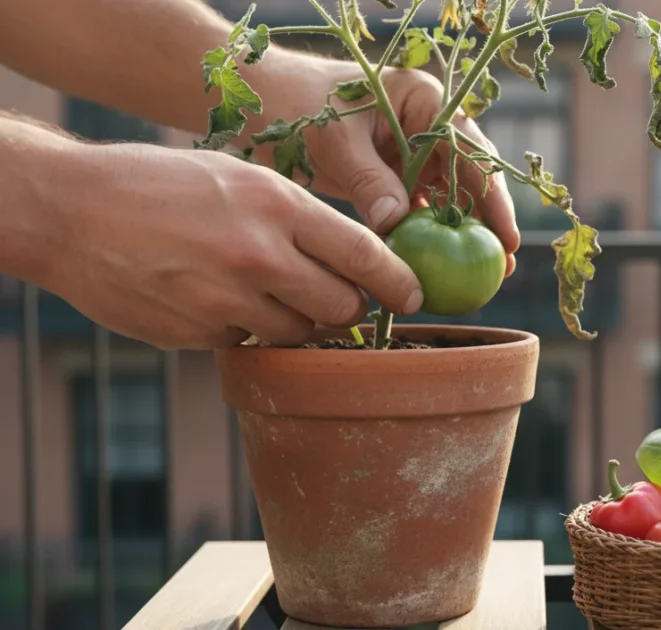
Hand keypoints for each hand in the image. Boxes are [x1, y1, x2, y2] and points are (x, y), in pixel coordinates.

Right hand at [39, 142, 423, 349]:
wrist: (71, 210)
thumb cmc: (161, 185)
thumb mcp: (240, 179)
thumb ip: (297, 219)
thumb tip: (353, 261)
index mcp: (278, 206)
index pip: (365, 255)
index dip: (399, 282)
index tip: (415, 296)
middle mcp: (260, 256)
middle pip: (342, 306)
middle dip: (350, 307)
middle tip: (339, 296)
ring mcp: (227, 301)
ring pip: (299, 333)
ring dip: (297, 320)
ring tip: (264, 289)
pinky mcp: (198, 335)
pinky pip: (249, 344)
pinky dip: (246, 330)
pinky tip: (217, 298)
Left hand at [293, 65, 519, 276]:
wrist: (270, 102)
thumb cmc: (301, 104)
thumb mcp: (335, 138)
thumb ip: (367, 178)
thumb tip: (396, 222)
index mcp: (427, 101)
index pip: (470, 152)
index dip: (492, 196)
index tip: (504, 236)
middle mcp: (431, 126)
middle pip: (471, 178)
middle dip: (489, 221)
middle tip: (503, 264)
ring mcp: (418, 152)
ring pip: (451, 197)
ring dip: (464, 233)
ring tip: (483, 275)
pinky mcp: (399, 176)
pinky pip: (423, 209)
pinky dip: (431, 236)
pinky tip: (440, 267)